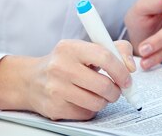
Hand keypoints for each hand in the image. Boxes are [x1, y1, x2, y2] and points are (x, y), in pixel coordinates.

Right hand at [0, 39, 135, 120]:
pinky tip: (83, 100)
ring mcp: (56, 89)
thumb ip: (114, 49)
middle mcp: (60, 67)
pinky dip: (90, 109)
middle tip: (116, 90)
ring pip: (97, 102)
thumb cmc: (64, 62)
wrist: (31, 80)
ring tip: (98, 94)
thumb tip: (130, 66)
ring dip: (104, 101)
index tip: (127, 78)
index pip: (104, 56)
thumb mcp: (85, 48)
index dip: (121, 69)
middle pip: (103, 84)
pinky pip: (86, 114)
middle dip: (116, 91)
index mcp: (70, 47)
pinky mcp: (54, 108)